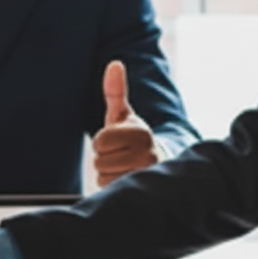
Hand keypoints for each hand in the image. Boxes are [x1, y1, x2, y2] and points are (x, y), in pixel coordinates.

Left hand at [93, 61, 159, 186]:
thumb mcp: (123, 115)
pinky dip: (113, 187)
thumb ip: (115, 92)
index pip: (100, 142)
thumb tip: (113, 65)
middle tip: (120, 155)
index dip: (102, 142)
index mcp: (141, 133)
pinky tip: (126, 179)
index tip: (116, 141)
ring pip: (104, 179)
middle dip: (105, 159)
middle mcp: (147, 154)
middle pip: (100, 162)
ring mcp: (146, 176)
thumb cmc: (134, 138)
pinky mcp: (143, 193)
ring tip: (124, 167)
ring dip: (108, 174)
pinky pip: (110, 191)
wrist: (158, 164)